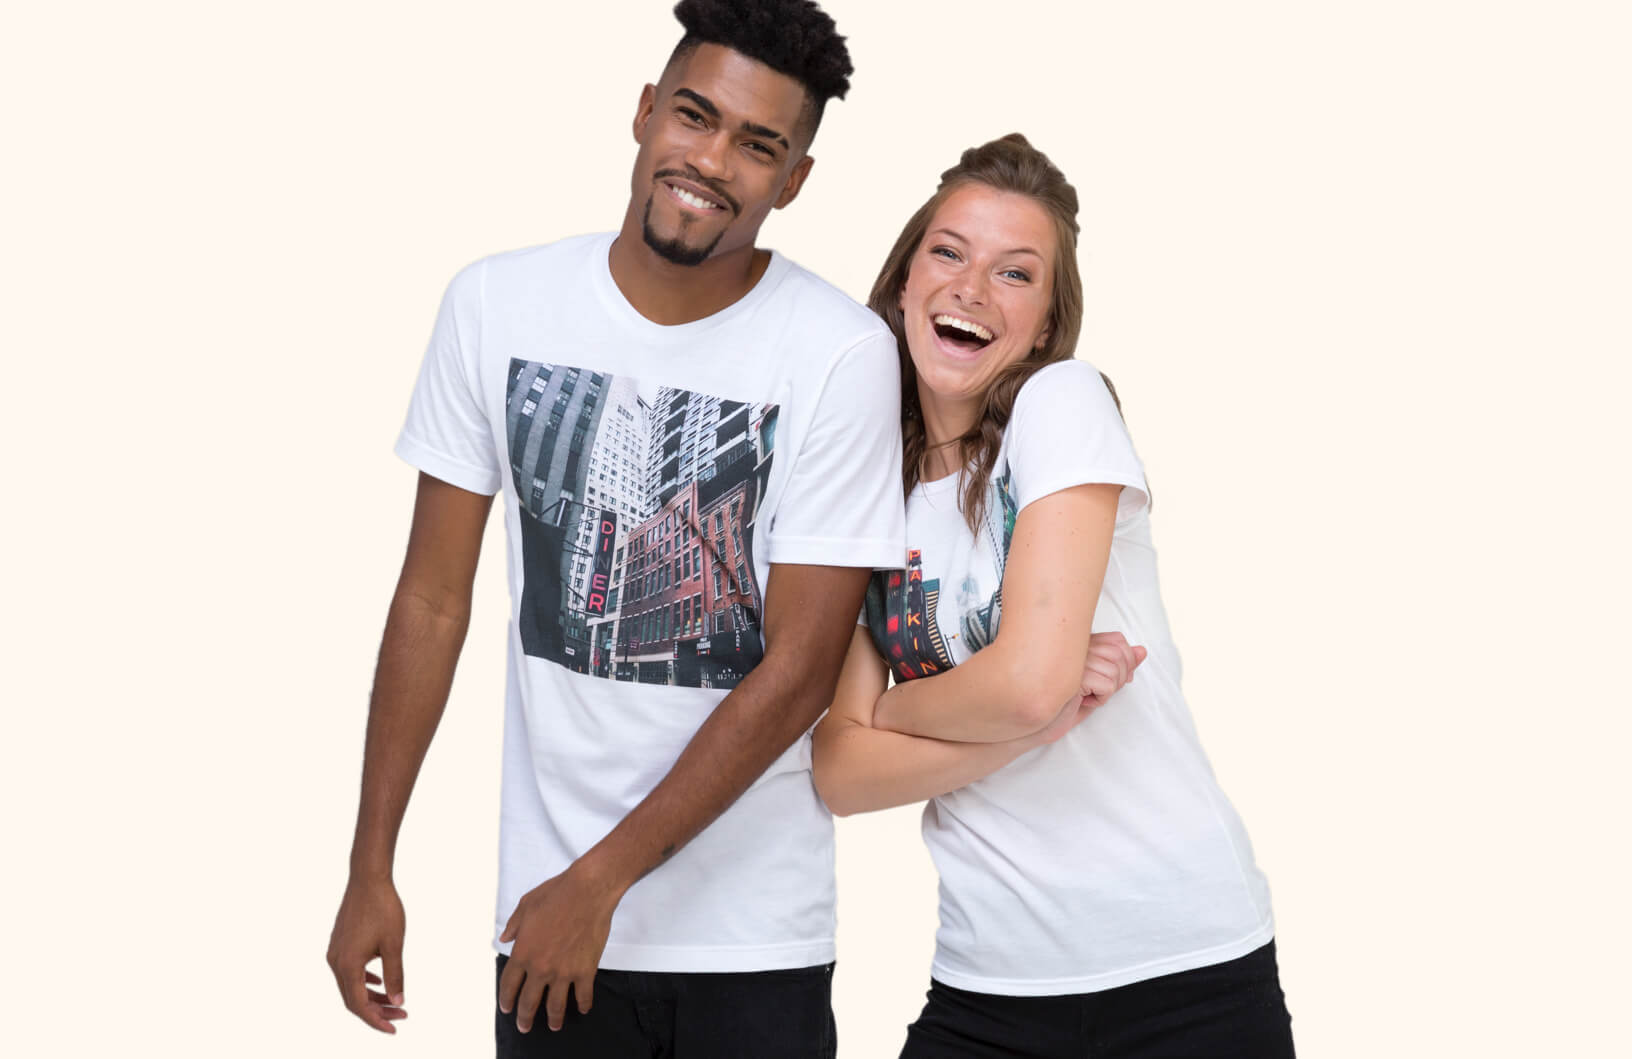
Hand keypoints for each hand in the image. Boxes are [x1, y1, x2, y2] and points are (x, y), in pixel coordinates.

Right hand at [326, 875, 408, 1033]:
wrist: (368, 878)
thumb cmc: (383, 908)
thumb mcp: (394, 944)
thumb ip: (395, 975)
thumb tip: (398, 1001)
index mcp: (348, 965)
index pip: (359, 1005)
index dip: (376, 1020)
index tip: (395, 1028)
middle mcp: (336, 962)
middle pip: (353, 999)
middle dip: (377, 1011)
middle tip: (402, 1016)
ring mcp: (335, 953)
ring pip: (351, 986)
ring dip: (372, 996)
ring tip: (395, 1002)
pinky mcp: (339, 944)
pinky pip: (349, 972)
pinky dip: (364, 981)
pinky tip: (379, 982)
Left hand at [497, 864, 621, 1032]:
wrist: (587, 891)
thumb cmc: (556, 894)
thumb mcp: (525, 905)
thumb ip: (514, 926)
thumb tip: (505, 939)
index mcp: (523, 952)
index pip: (509, 984)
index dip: (506, 999)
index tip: (507, 1008)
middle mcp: (540, 967)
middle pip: (529, 1001)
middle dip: (525, 1018)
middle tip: (524, 1026)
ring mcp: (564, 972)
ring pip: (555, 1005)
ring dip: (553, 1018)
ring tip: (553, 1025)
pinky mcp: (585, 970)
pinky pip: (583, 995)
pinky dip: (582, 1004)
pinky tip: (581, 1008)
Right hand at [1034, 632, 1147, 746]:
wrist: (1035, 724)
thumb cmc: (1062, 705)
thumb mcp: (1097, 683)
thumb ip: (1120, 665)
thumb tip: (1142, 651)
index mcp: (1079, 642)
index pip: (1118, 640)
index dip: (1123, 662)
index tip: (1108, 680)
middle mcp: (1074, 645)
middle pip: (1121, 654)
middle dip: (1118, 679)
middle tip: (1096, 690)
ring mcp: (1072, 658)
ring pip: (1116, 672)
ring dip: (1106, 691)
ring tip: (1085, 696)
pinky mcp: (1071, 675)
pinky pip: (1108, 686)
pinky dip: (1100, 700)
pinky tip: (1081, 700)